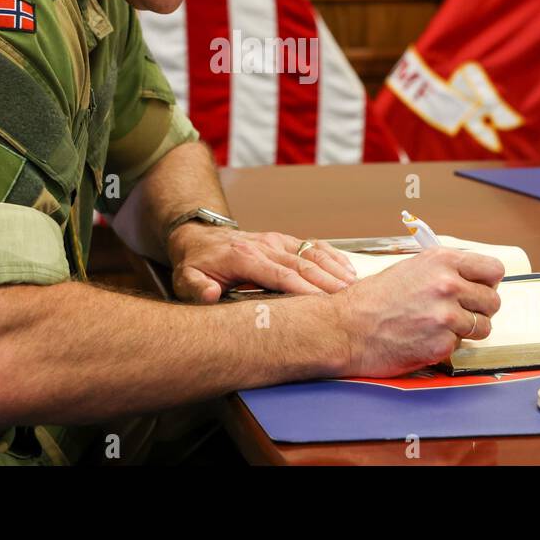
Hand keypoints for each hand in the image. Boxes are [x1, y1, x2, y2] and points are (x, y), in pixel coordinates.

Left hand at [166, 223, 358, 302]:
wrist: (199, 238)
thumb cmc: (196, 264)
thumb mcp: (185, 279)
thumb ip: (196, 288)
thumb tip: (210, 295)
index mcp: (242, 257)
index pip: (277, 273)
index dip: (301, 287)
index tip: (321, 302)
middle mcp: (263, 244)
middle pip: (301, 263)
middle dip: (326, 281)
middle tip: (347, 299)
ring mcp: (276, 240)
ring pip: (311, 252)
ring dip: (334, 268)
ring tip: (354, 286)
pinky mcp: (284, 240)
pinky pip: (312, 245)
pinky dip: (332, 256)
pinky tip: (348, 269)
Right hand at [330, 246, 504, 376]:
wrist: (346, 328)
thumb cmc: (372, 299)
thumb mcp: (410, 268)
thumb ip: (444, 271)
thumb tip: (470, 279)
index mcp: (442, 261)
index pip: (494, 269)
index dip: (487, 282)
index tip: (479, 289)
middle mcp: (448, 285)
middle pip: (493, 301)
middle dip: (479, 309)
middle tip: (458, 312)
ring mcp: (446, 316)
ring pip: (483, 326)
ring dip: (467, 330)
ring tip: (440, 327)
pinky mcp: (442, 344)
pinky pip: (461, 346)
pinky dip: (446, 345)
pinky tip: (425, 338)